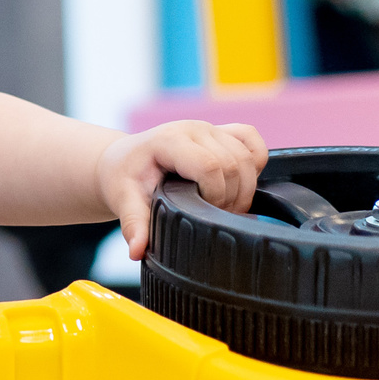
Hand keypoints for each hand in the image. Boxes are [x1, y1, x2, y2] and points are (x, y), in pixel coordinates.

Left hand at [98, 121, 266, 260]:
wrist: (124, 161)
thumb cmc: (125, 179)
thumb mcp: (123, 201)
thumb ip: (134, 224)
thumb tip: (138, 251)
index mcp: (169, 140)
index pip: (210, 166)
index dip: (213, 195)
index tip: (200, 211)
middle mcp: (193, 129)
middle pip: (234, 164)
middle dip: (230, 198)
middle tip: (211, 214)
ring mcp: (209, 128)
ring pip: (248, 156)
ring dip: (244, 187)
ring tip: (221, 205)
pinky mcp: (221, 131)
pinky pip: (252, 140)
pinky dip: (255, 163)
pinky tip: (238, 184)